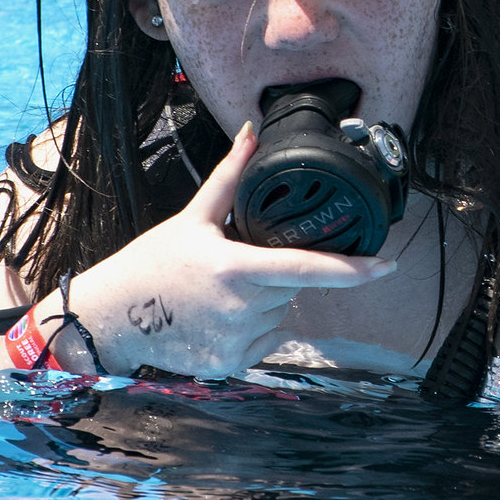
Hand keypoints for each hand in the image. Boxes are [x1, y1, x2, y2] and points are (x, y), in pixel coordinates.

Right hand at [32, 121, 396, 376]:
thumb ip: (230, 177)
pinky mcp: (232, 365)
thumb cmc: (153, 263)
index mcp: (237, 269)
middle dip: (275, 275)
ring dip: (264, 303)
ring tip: (219, 294)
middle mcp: (242, 310)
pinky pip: (265, 341)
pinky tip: (217, 318)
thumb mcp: (192, 219)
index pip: (307, 268)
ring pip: (280, 315)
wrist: (113, 318)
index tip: (387, 265)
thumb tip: (251, 133)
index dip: (353, 269)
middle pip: (291, 288)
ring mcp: (238, 342)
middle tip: (233, 267)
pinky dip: (252, 329)